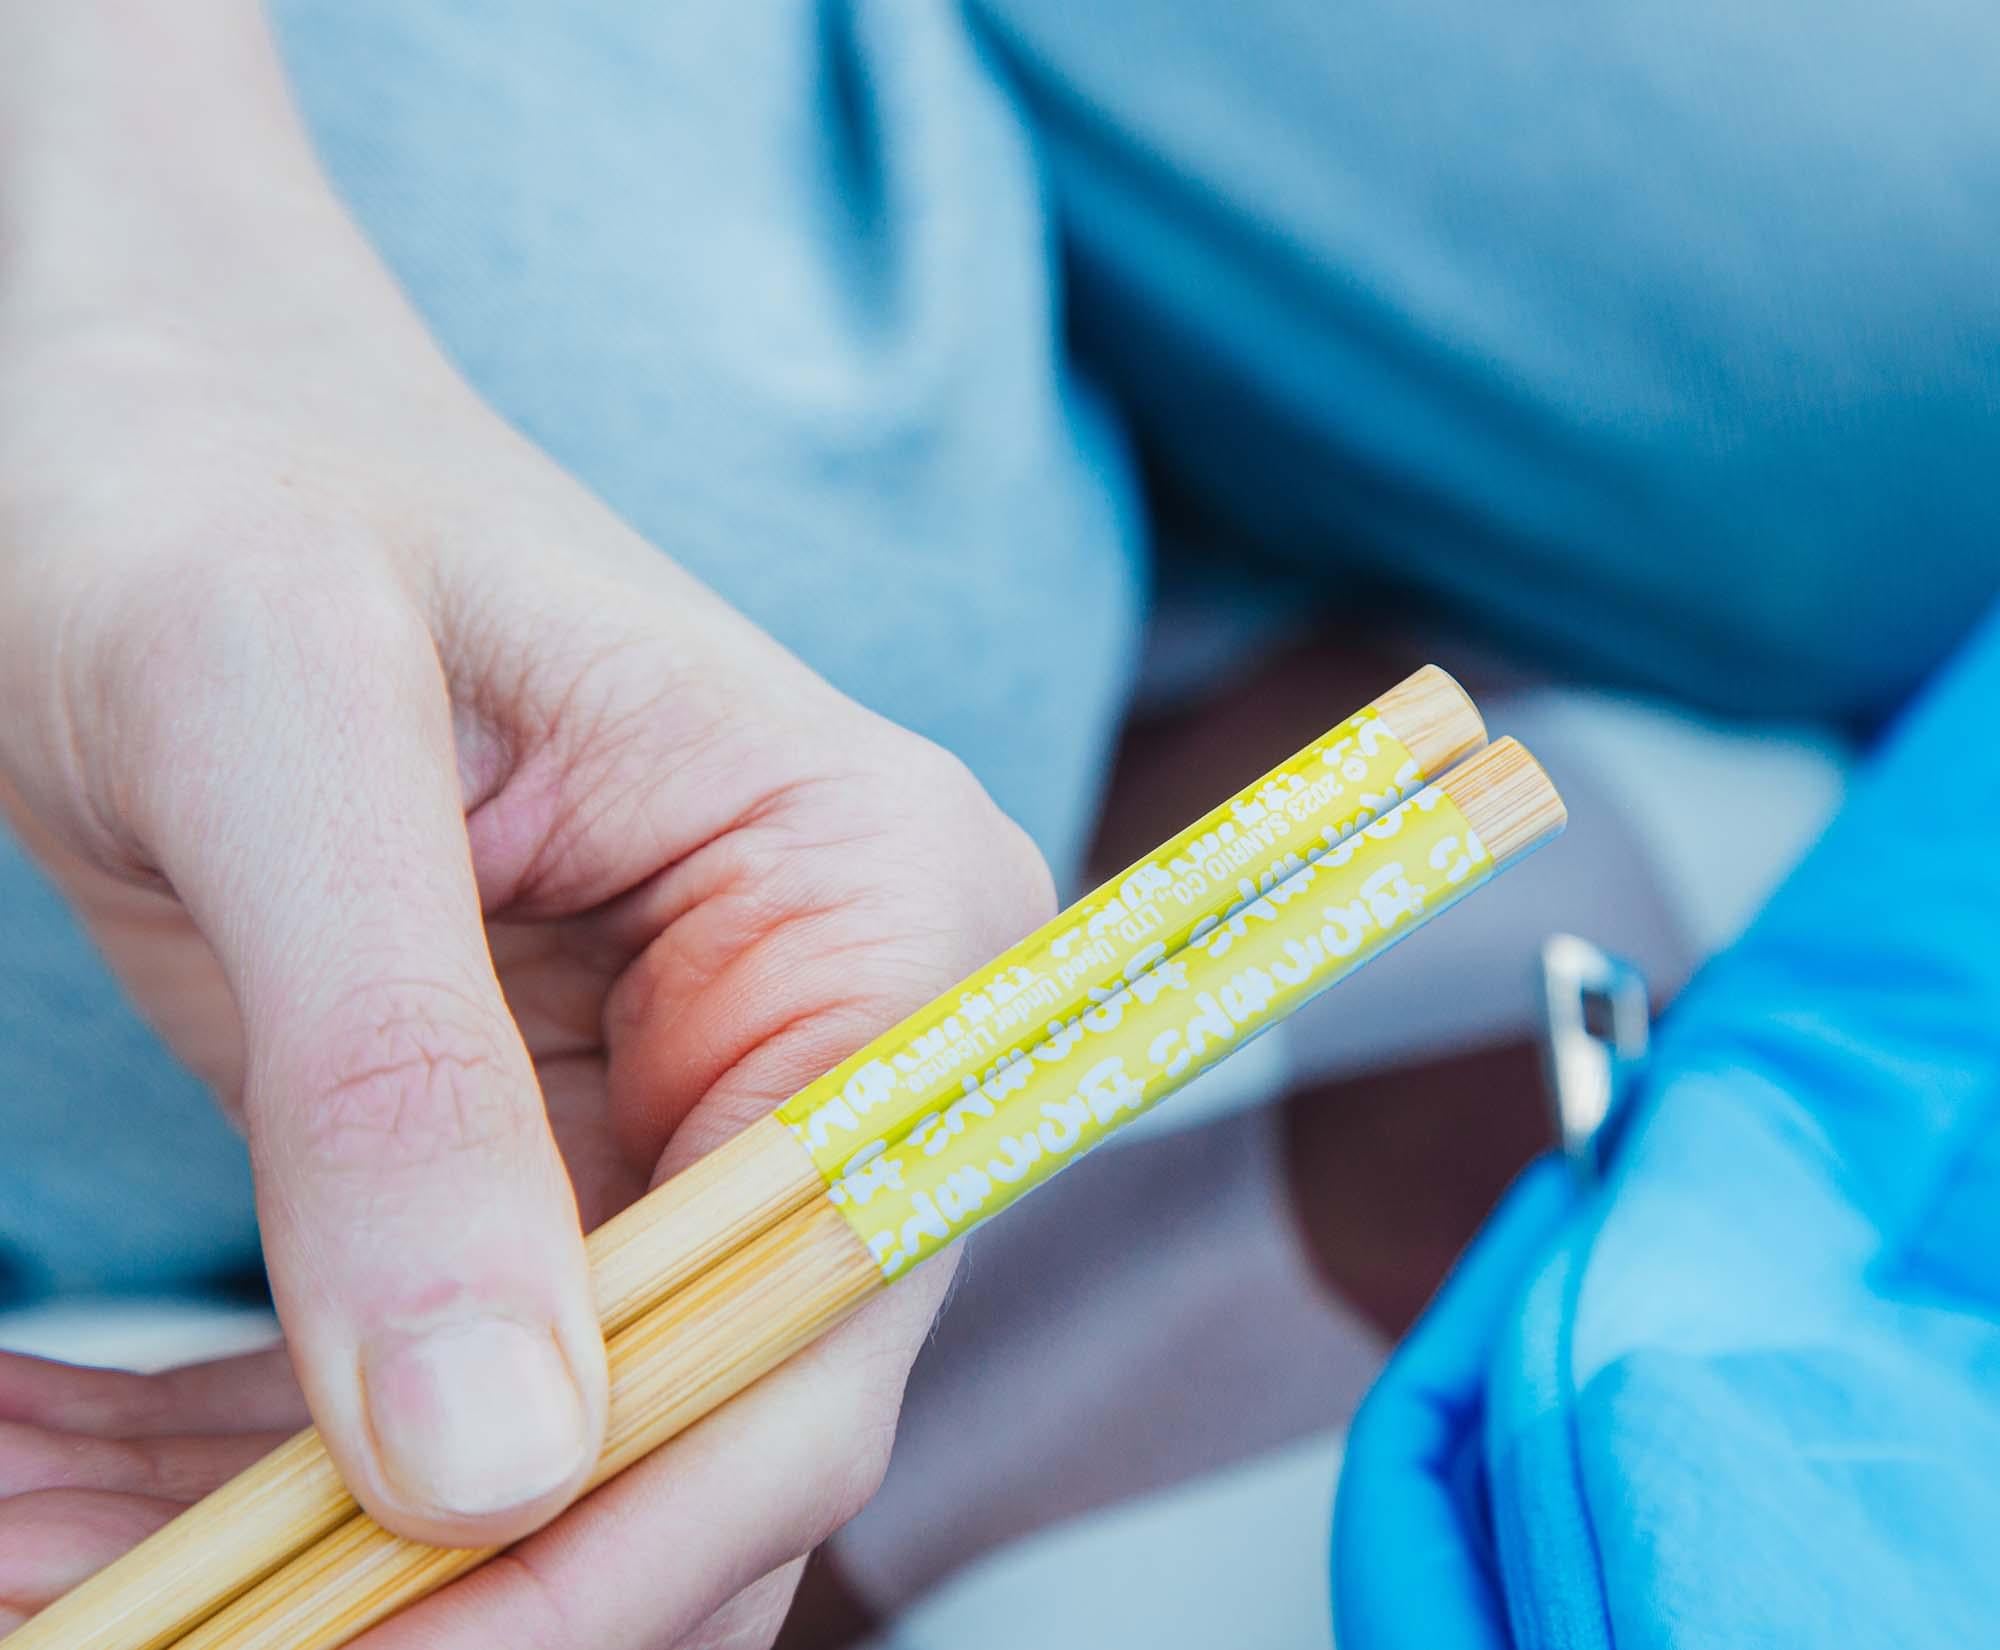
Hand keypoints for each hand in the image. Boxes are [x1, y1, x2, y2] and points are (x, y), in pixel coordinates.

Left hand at [0, 6, 1051, 1640]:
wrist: (154, 399)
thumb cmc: (222, 473)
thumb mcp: (281, 731)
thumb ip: (394, 1078)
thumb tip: (494, 1467)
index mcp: (886, 903)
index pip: (818, 1310)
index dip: (602, 1542)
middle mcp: (840, 1025)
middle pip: (705, 1422)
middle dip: (421, 1585)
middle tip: (122, 1641)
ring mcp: (702, 1103)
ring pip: (556, 1456)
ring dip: (281, 1555)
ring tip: (18, 1544)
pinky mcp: (556, 1154)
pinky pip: (444, 1396)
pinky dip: (231, 1476)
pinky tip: (35, 1471)